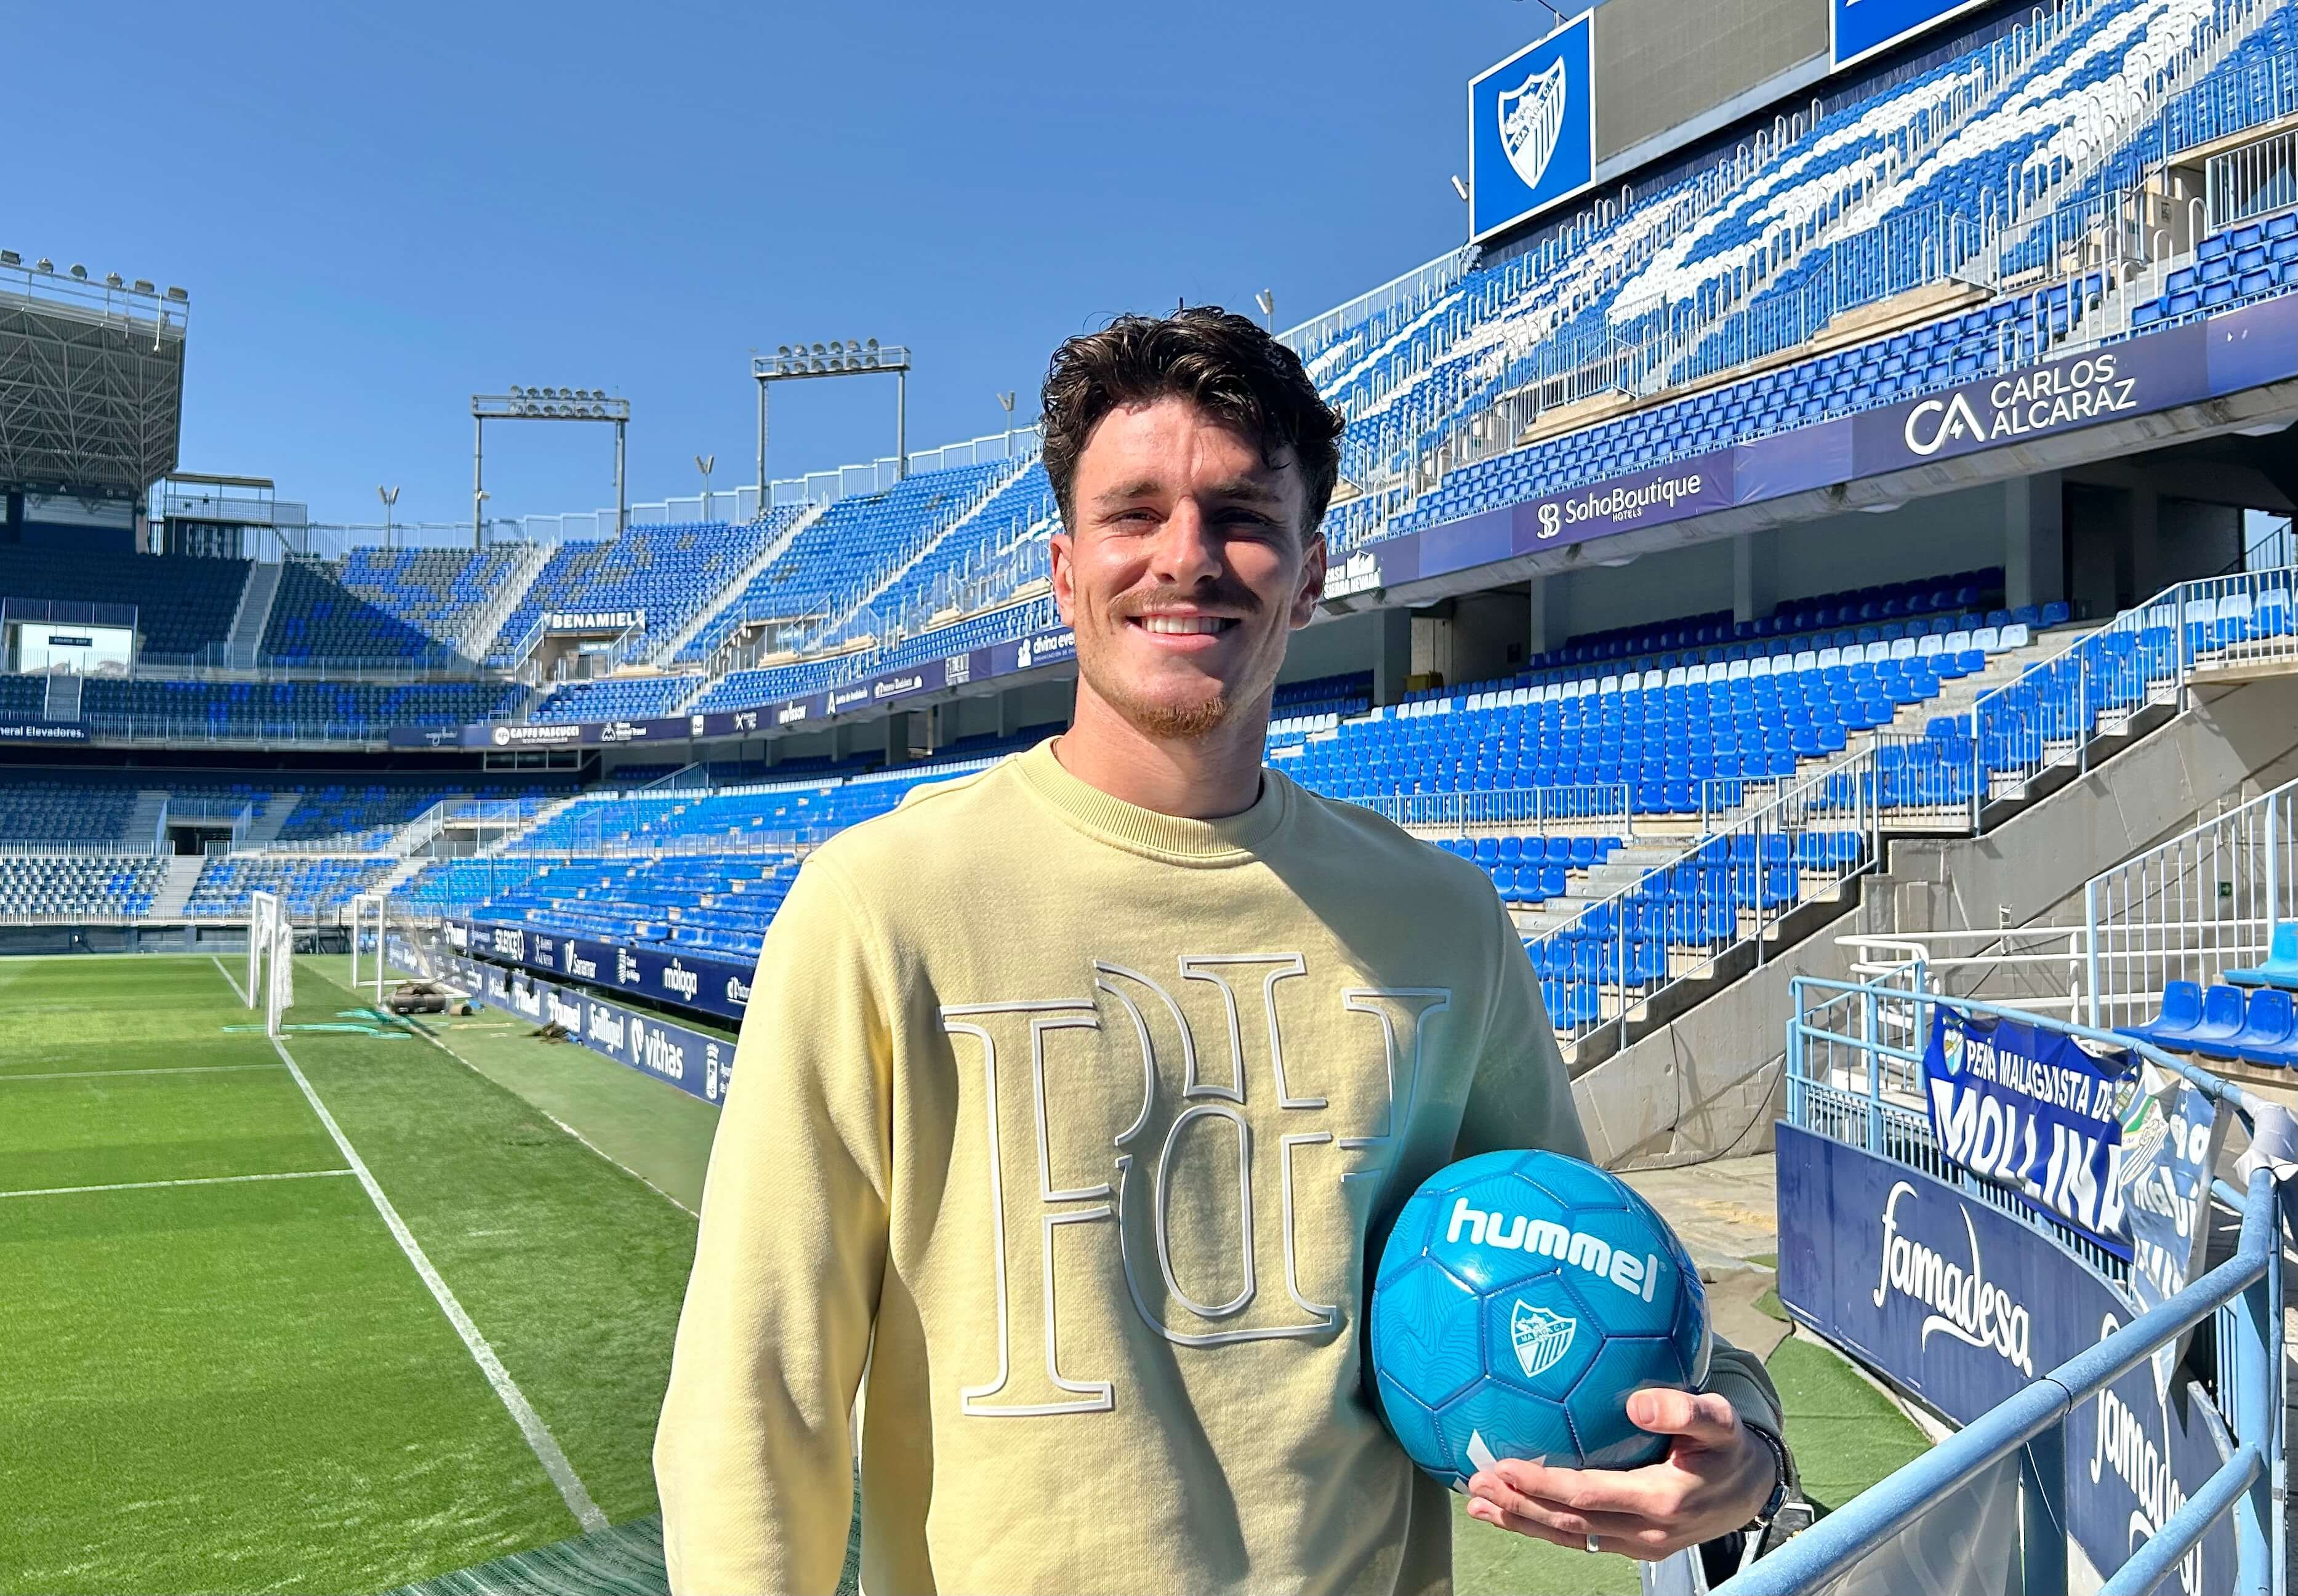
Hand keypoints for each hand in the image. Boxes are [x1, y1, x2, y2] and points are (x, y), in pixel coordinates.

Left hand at [1464, 1389, 1777, 1559]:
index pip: (1587, 1495)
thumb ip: (1684, 1409)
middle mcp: (1646, 1530)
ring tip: (1479, 1506)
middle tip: (1475, 1486)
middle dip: (1518, 1506)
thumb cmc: (1729, 1446)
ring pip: (1571, 1538)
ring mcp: (1638, 1544)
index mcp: (1662, 1500)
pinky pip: (1582, 1539)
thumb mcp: (1719, 1420)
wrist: (1752, 1489)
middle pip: (1569, 1523)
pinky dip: (1544, 1528)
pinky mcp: (1633, 1545)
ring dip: (1523, 1522)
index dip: (1541, 1483)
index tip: (1502, 1466)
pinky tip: (1513, 1514)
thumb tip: (1637, 1405)